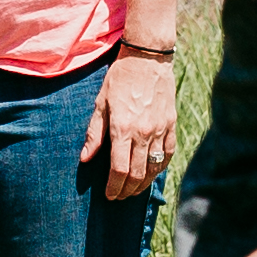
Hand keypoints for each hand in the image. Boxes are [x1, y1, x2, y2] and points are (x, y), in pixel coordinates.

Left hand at [86, 53, 173, 198]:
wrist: (147, 59)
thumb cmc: (119, 79)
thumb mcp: (100, 103)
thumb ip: (94, 134)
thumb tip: (85, 159)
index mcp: (123, 128)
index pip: (119, 169)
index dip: (113, 187)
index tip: (109, 195)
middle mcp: (144, 132)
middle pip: (137, 174)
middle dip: (127, 190)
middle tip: (119, 197)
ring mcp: (160, 130)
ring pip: (154, 168)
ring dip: (143, 184)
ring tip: (133, 190)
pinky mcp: (171, 125)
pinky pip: (168, 155)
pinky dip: (159, 168)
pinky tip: (151, 173)